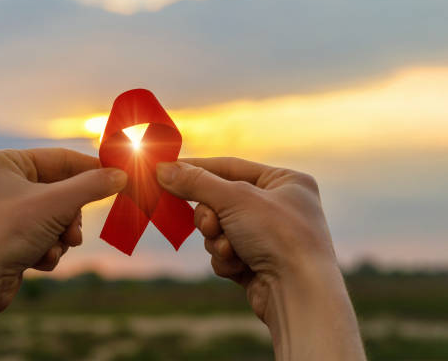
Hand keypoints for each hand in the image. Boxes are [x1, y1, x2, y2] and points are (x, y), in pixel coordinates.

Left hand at [0, 148, 126, 360]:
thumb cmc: (7, 230)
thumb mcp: (58, 203)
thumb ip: (93, 186)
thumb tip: (121, 175)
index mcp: (5, 162)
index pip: (60, 158)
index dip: (91, 169)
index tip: (118, 178)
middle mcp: (2, 184)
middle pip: (60, 192)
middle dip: (70, 217)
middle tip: (74, 233)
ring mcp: (4, 213)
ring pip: (54, 218)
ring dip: (60, 237)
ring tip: (54, 249)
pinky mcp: (7, 240)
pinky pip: (42, 237)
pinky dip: (47, 250)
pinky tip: (38, 261)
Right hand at [156, 158, 364, 360]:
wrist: (300, 294)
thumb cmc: (278, 235)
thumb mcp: (234, 199)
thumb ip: (195, 182)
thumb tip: (162, 168)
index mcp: (286, 181)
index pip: (229, 166)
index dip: (196, 169)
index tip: (164, 169)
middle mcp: (280, 206)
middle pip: (220, 200)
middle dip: (211, 216)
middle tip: (210, 224)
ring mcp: (270, 237)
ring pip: (219, 229)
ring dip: (217, 240)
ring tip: (229, 249)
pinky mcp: (259, 264)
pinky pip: (226, 252)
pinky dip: (226, 259)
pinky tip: (239, 267)